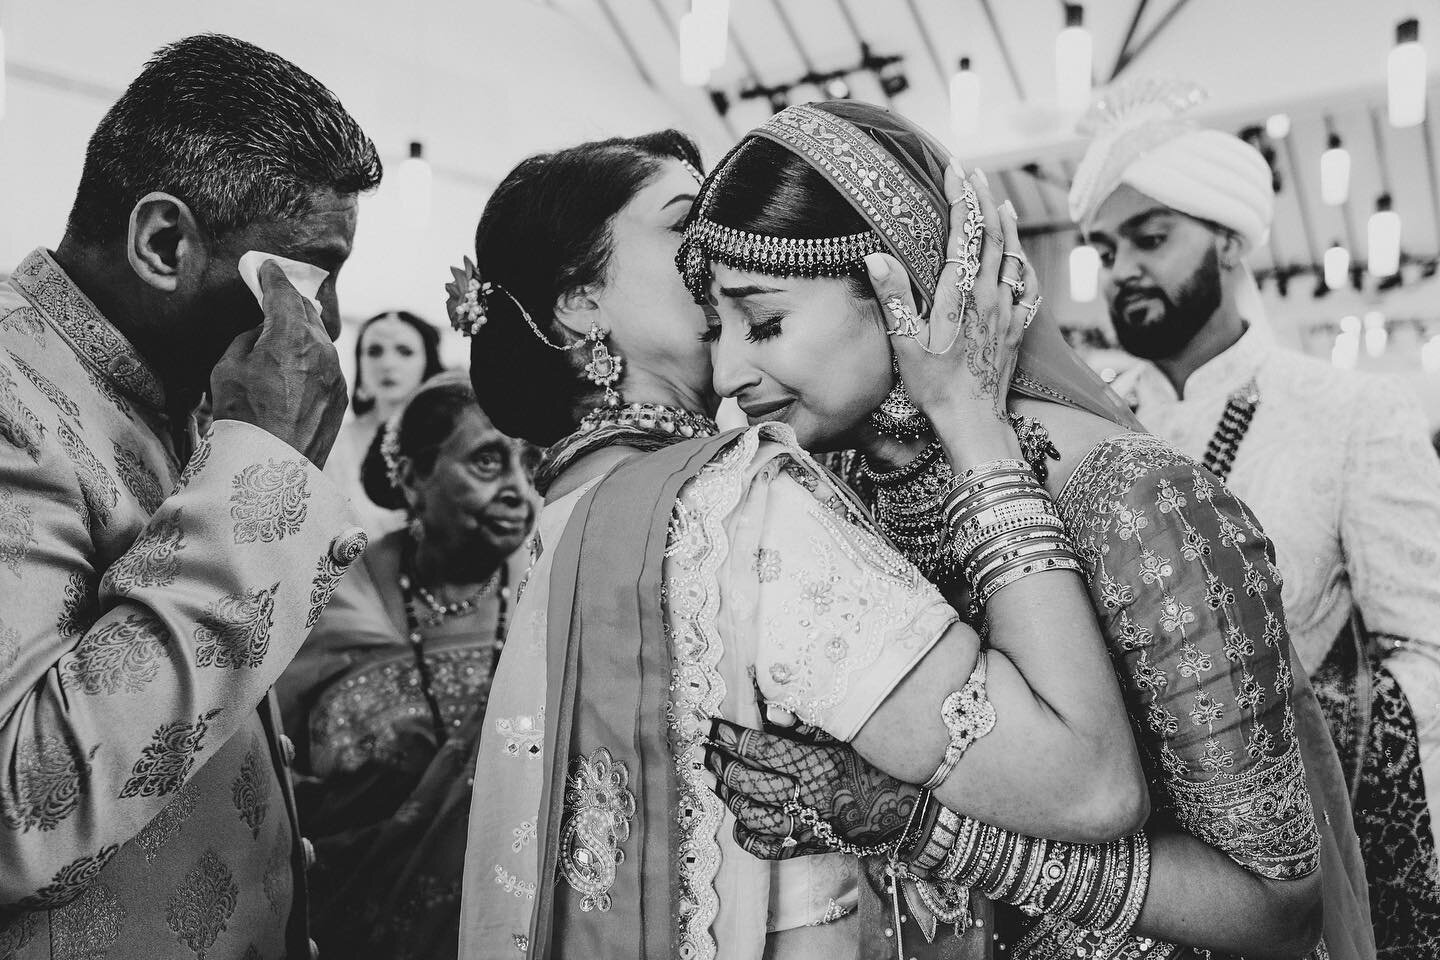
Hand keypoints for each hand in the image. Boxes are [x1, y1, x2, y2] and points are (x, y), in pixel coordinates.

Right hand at [210, 260, 346, 468]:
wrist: (271, 468)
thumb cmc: (243, 416)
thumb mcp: (228, 367)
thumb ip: (249, 340)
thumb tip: (264, 333)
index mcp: (293, 335)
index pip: (284, 293)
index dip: (273, 277)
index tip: (267, 268)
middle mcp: (323, 350)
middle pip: (308, 313)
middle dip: (291, 302)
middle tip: (277, 295)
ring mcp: (337, 375)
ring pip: (320, 341)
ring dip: (304, 333)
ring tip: (286, 333)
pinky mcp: (342, 397)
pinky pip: (327, 367)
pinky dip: (312, 360)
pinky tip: (297, 368)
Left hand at [704, 717, 920, 859]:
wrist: (916, 813)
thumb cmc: (884, 765)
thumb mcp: (852, 735)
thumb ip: (808, 722)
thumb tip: (769, 707)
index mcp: (818, 765)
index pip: (760, 749)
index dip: (730, 737)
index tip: (711, 726)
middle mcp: (809, 798)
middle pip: (749, 782)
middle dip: (720, 764)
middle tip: (705, 751)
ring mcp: (807, 827)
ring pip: (751, 815)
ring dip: (727, 795)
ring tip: (714, 778)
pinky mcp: (811, 846)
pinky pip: (768, 848)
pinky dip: (746, 835)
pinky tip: (738, 819)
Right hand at [865, 166, 1037, 439]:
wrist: (974, 422)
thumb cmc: (935, 387)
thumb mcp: (905, 342)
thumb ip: (893, 296)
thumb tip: (875, 256)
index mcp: (960, 294)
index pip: (963, 233)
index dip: (961, 197)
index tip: (955, 169)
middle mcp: (989, 296)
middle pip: (992, 236)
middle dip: (983, 200)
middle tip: (975, 174)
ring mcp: (1007, 312)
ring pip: (1013, 257)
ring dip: (1006, 226)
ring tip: (1000, 202)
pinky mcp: (1016, 330)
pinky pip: (1028, 287)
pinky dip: (1025, 264)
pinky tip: (1021, 258)